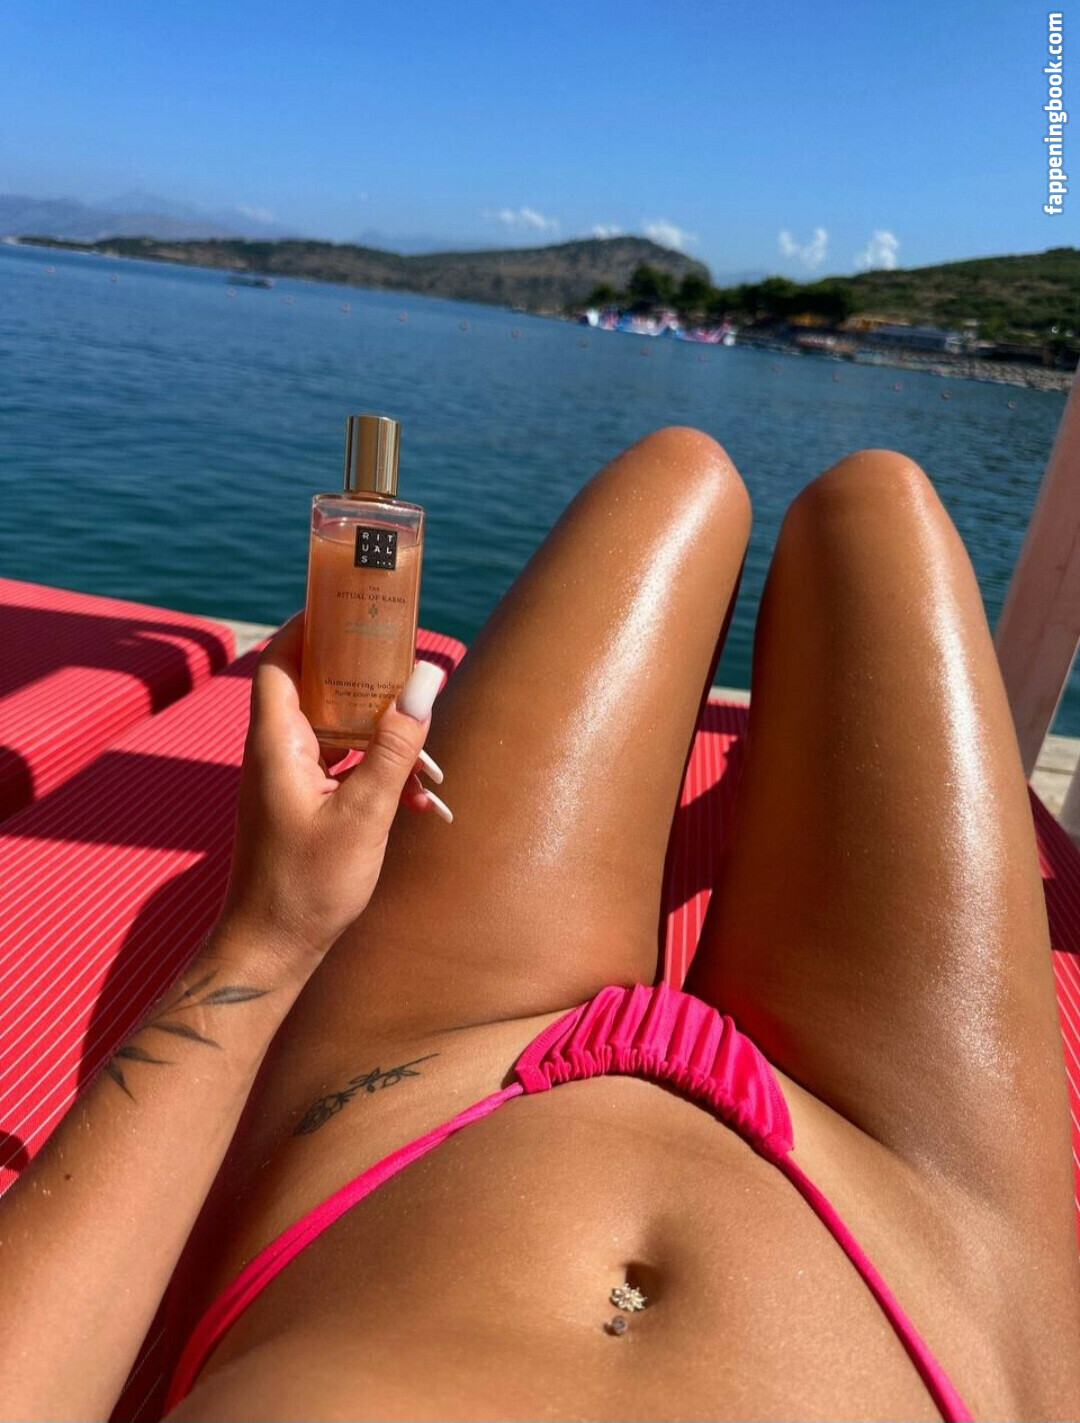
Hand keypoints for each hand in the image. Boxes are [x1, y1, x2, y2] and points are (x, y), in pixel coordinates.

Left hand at [220, 613, 450, 976]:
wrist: (272, 952)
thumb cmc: (307, 888)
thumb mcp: (365, 814)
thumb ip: (396, 745)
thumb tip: (427, 678)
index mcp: (276, 743)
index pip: (281, 660)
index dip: (309, 625)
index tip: (349, 602)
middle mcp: (278, 752)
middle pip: (317, 686)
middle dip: (365, 674)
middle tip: (408, 657)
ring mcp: (291, 779)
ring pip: (340, 731)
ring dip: (386, 736)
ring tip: (432, 756)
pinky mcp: (306, 803)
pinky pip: (348, 768)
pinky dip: (382, 774)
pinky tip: (424, 801)